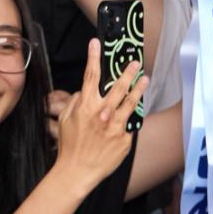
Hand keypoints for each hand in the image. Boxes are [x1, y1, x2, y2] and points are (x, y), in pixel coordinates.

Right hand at [51, 47, 145, 193]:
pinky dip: (128, 120)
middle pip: (117, 87)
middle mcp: (103, 114)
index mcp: (86, 107)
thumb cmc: (70, 145)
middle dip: (127, 72)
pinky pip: (129, 125)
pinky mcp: (125, 138)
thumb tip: (85, 92)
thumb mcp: (66, 120)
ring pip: (131, 103)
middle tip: (135, 63)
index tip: (96, 43)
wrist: (78, 170)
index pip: (90, 76)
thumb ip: (76, 102)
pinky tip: (128, 118)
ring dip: (138, 90)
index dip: (93, 57)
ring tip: (145, 80)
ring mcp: (116, 126)